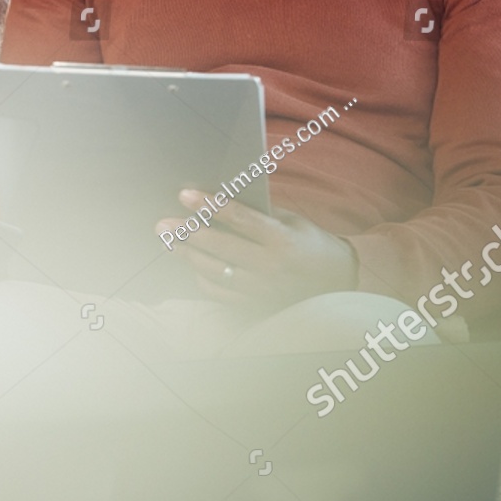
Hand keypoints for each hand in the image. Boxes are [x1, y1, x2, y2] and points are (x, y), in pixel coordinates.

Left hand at [156, 189, 359, 307]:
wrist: (338, 281)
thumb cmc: (310, 243)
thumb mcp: (292, 222)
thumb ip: (259, 214)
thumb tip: (218, 202)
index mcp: (282, 239)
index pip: (239, 218)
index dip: (210, 206)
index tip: (185, 195)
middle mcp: (271, 266)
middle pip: (220, 247)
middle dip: (187, 233)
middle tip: (163, 224)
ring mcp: (262, 289)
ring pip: (214, 271)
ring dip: (188, 255)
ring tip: (170, 242)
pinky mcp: (256, 305)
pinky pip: (219, 293)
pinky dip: (202, 278)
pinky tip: (192, 264)